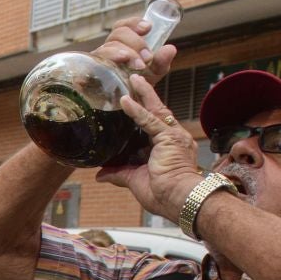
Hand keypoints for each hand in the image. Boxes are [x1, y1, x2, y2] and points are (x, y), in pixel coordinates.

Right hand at [93, 13, 177, 83]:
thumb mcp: (154, 72)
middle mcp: (108, 50)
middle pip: (116, 35)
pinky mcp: (88, 79)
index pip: (123, 26)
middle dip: (134, 43)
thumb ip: (162, 61)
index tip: (148, 28)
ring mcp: (97, 63)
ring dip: (123, 54)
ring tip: (137, 65)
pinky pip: (85, 73)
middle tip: (147, 58)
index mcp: (122, 43)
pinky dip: (88, 73)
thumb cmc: (138, 84)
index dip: (134, 23)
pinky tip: (98, 76)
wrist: (127, 104)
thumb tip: (170, 49)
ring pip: (105, 50)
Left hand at [95, 75, 205, 219]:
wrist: (179, 201)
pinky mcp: (168, 138)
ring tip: (133, 78)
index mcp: (168, 147)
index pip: (152, 125)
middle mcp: (173, 138)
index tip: (131, 101)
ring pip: (155, 109)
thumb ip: (119, 174)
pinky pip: (149, 120)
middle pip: (156, 111)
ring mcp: (172, 136)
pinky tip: (126, 100)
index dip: (142, 113)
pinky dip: (136, 110)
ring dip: (143, 93)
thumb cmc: (164, 195)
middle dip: (146, 95)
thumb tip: (100, 175)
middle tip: (134, 79)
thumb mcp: (135, 181)